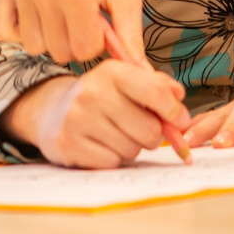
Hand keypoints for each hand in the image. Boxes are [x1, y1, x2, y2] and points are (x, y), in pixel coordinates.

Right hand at [0, 0, 147, 62]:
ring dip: (50, 36)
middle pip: (55, 51)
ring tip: (65, 12)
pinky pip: (3, 29)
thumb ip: (131, 37)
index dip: (96, 41)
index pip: (82, 51)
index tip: (102, 21)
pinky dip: (21, 29)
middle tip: (84, 16)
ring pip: (31, 45)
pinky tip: (41, 14)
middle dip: (74, 40)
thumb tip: (142, 74)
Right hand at [0, 61, 191, 168]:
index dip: (174, 111)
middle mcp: (92, 92)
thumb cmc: (101, 97)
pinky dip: (112, 158)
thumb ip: (157, 85)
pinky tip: (101, 145)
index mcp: (111, 71)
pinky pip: (112, 162)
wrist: (52, 111)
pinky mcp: (68, 145)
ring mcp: (77, 119)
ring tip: (116, 134)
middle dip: (152, 134)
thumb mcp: (126, 81)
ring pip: (132, 149)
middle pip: (149, 129)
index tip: (180, 120)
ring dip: (132, 147)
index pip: (155, 92)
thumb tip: (179, 98)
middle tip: (140, 129)